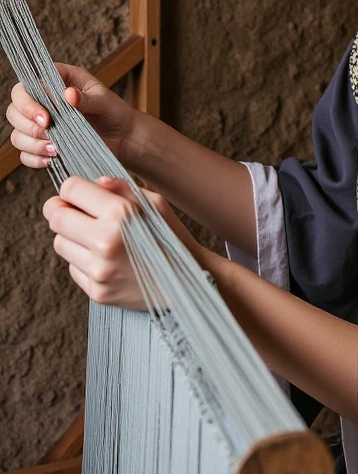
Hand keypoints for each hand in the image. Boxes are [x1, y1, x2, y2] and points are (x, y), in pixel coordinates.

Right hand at [6, 63, 135, 168]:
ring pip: (17, 134)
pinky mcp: (44, 146)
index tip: (45, 117)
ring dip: (32, 144)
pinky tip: (52, 159)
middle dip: (28, 125)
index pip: (25, 87)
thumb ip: (86, 98)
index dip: (27, 102)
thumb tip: (69, 94)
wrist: (124, 137)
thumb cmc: (114, 112)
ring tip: (56, 149)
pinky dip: (34, 158)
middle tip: (50, 133)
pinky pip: (25, 154)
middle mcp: (43, 103)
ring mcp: (41, 126)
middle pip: (14, 112)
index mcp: (54, 83)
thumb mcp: (104, 101)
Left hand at [43, 175, 205, 309]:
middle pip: (55, 217)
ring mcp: (99, 270)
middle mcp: (105, 242)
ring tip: (94, 238)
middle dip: (60, 210)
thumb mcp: (156, 204)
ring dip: (71, 237)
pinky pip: (72, 268)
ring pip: (59, 243)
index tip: (75, 193)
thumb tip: (96, 182)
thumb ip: (123, 187)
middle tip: (72, 212)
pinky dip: (83, 261)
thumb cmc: (172, 238)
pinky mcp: (97, 292)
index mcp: (121, 214)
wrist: (187, 283)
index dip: (70, 188)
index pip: (70, 189)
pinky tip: (105, 260)